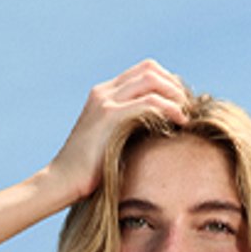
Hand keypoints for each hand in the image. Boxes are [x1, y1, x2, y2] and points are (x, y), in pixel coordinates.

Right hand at [41, 60, 188, 204]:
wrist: (62, 182)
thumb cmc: (88, 172)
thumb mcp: (111, 142)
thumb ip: (129, 129)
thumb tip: (158, 131)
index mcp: (103, 95)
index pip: (143, 71)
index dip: (167, 82)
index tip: (182, 103)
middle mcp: (103, 92)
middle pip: (150, 69)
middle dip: (174, 85)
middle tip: (188, 108)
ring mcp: (105, 102)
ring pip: (151, 79)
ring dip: (175, 94)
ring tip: (186, 115)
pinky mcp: (109, 117)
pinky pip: (148, 102)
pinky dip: (169, 108)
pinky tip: (180, 122)